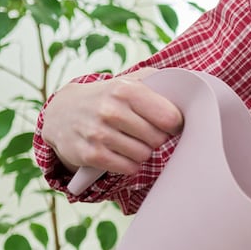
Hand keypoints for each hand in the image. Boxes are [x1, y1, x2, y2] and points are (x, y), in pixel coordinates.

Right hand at [42, 67, 182, 174]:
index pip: (169, 117)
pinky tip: (122, 154)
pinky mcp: (90, 155)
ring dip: (143, 152)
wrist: (62, 113)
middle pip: (157, 139)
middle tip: (148, 134)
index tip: (170, 124)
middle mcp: (110, 110)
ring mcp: (98, 134)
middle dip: (156, 138)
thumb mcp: (128, 82)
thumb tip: (188, 89)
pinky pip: (128, 168)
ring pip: (143, 155)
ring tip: (133, 142)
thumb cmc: (107, 98)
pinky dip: (129, 164)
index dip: (174, 124)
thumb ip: (157, 82)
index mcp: (125, 90)